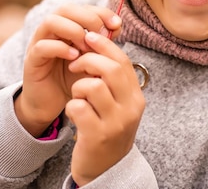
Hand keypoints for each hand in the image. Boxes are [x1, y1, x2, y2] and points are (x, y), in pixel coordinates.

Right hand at [14, 5, 121, 136]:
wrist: (55, 104)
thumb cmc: (77, 78)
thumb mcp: (95, 59)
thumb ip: (104, 43)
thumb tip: (116, 26)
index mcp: (68, 27)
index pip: (82, 7)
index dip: (101, 12)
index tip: (117, 25)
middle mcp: (52, 32)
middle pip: (65, 9)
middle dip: (87, 18)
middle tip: (101, 35)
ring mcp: (39, 44)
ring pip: (50, 22)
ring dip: (73, 30)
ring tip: (86, 47)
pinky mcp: (31, 61)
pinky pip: (42, 46)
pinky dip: (60, 48)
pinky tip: (75, 57)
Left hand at [66, 30, 145, 185]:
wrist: (106, 170)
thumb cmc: (108, 130)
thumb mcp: (119, 105)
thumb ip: (114, 80)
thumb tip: (99, 43)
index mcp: (136, 97)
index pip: (123, 61)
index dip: (104, 45)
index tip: (88, 37)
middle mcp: (131, 108)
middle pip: (109, 68)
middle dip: (87, 61)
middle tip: (74, 66)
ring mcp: (115, 123)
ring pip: (92, 86)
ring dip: (78, 86)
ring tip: (77, 96)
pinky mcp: (97, 136)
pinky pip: (78, 107)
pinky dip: (71, 106)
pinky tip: (74, 113)